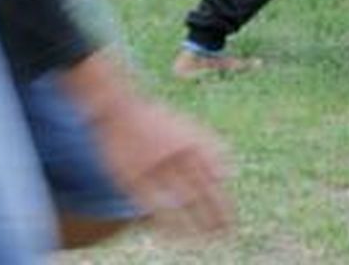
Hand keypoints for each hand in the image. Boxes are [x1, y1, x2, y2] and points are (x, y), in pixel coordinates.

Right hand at [90, 96, 233, 238]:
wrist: (117, 108)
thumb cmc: (154, 120)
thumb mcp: (187, 126)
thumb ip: (210, 147)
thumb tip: (230, 174)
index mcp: (192, 143)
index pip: (214, 181)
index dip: (223, 203)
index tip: (230, 222)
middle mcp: (176, 156)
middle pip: (201, 192)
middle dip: (214, 216)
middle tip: (224, 235)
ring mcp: (154, 166)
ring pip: (181, 200)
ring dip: (195, 222)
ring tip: (205, 240)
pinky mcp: (133, 177)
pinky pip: (152, 205)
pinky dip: (165, 222)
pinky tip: (174, 236)